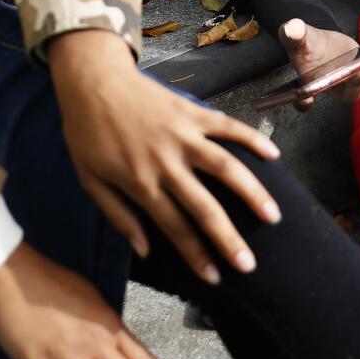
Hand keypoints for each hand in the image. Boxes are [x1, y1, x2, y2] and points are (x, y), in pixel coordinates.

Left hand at [48, 30, 281, 284]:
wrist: (91, 80)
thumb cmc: (86, 133)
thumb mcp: (88, 180)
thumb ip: (118, 216)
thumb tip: (145, 251)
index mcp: (140, 183)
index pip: (175, 228)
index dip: (196, 256)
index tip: (215, 277)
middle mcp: (166, 162)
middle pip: (204, 207)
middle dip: (228, 240)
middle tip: (250, 265)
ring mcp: (182, 135)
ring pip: (225, 167)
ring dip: (252, 193)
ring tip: (273, 216)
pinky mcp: (191, 112)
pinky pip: (227, 126)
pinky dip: (251, 139)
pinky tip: (273, 155)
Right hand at [279, 21, 359, 110]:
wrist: (325, 45)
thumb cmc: (309, 47)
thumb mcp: (298, 38)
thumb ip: (293, 35)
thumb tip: (290, 27)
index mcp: (317, 85)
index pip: (308, 99)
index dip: (306, 102)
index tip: (308, 98)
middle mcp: (341, 89)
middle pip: (353, 92)